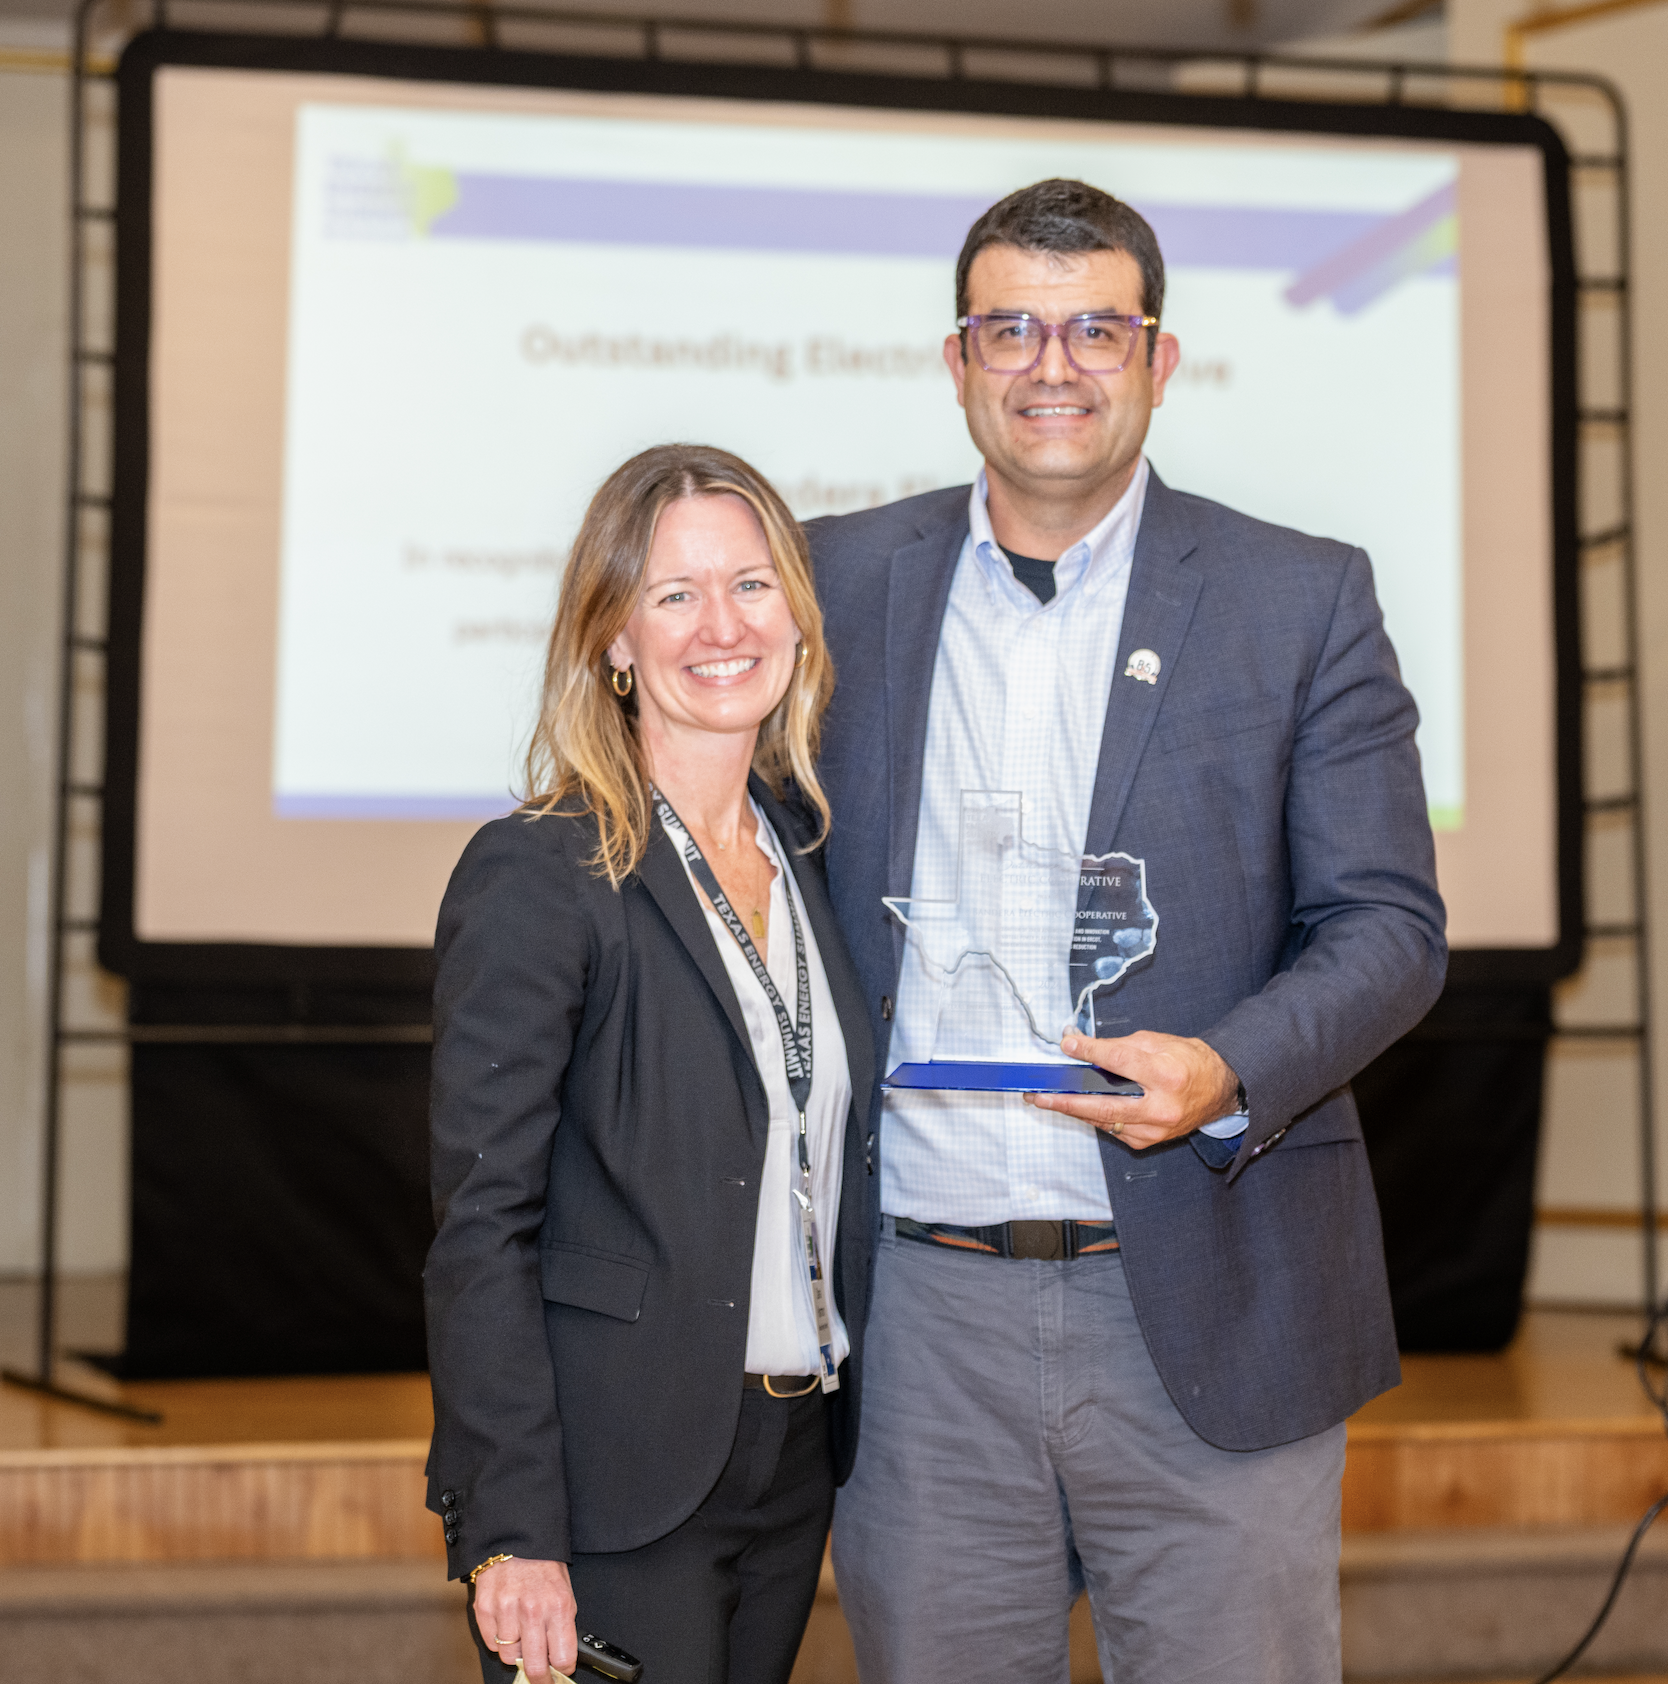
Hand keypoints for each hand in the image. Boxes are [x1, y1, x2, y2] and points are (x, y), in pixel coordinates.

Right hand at [474, 1557, 577, 1678]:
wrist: (516, 1536)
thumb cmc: (542, 1563)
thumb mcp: (564, 1589)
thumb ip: (562, 1623)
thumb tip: (561, 1656)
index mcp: (558, 1605)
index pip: (562, 1658)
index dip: (562, 1670)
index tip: (560, 1672)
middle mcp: (532, 1610)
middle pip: (534, 1667)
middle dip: (539, 1677)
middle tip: (540, 1676)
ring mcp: (506, 1610)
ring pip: (509, 1657)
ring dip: (516, 1651)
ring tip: (521, 1633)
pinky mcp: (485, 1608)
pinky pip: (491, 1643)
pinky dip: (499, 1639)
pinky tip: (506, 1623)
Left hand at [1025, 1030, 1239, 1150]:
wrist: (1220, 1089)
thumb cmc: (1190, 1062)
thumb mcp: (1157, 1042)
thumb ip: (1119, 1046)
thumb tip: (1083, 1046)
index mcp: (1166, 1075)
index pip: (1118, 1061)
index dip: (1089, 1051)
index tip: (1067, 1044)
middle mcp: (1160, 1107)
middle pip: (1103, 1105)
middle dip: (1065, 1101)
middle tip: (1039, 1096)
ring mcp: (1155, 1129)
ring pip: (1104, 1121)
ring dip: (1074, 1110)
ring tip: (1047, 1100)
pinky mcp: (1149, 1141)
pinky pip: (1113, 1129)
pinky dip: (1095, 1117)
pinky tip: (1079, 1107)